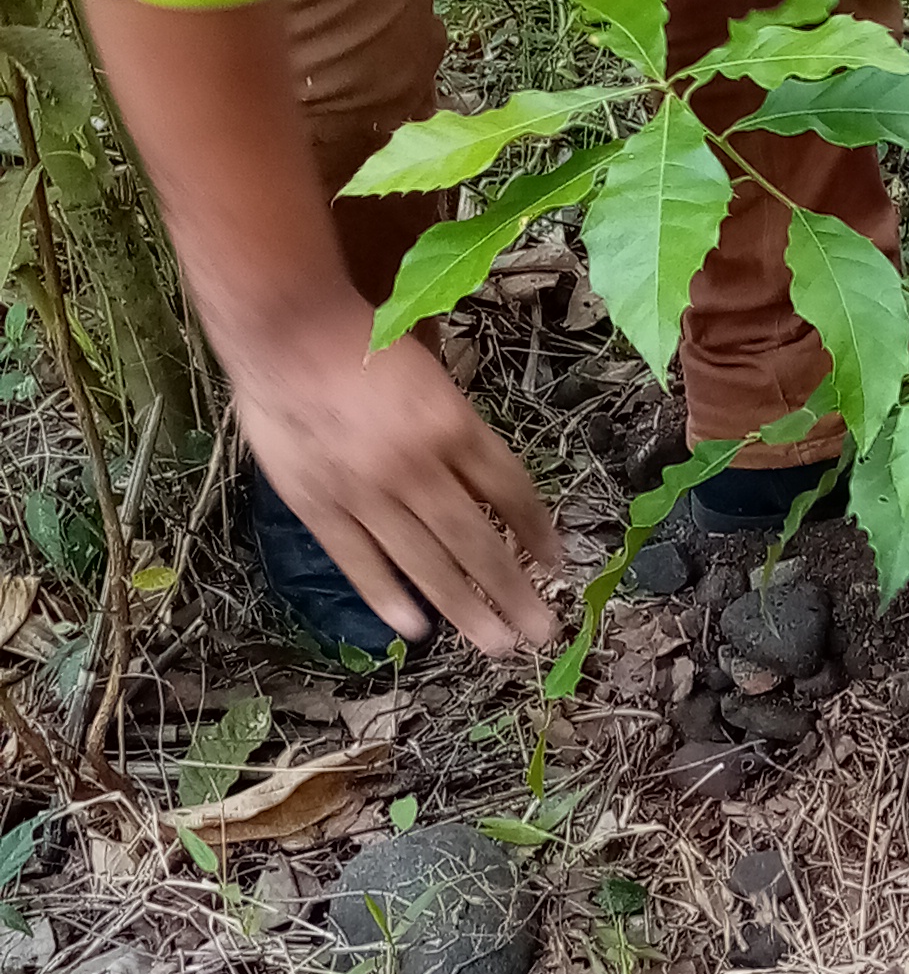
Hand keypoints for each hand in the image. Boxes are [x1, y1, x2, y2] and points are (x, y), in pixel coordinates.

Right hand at [236, 310, 568, 655]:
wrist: (285, 329)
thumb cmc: (364, 344)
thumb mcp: (434, 378)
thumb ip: (461, 435)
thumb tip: (496, 493)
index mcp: (453, 425)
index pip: (511, 490)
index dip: (538, 531)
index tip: (558, 564)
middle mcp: (417, 464)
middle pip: (477, 540)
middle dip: (513, 591)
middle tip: (542, 632)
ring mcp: (365, 489)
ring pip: (425, 561)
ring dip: (465, 608)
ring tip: (496, 644)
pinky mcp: (318, 503)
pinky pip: (360, 560)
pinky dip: (387, 596)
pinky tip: (416, 628)